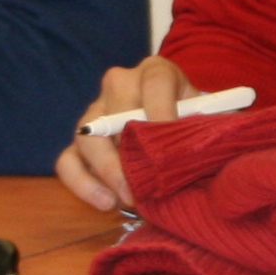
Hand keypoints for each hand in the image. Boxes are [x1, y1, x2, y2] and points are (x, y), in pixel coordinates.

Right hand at [54, 57, 197, 212]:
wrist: (176, 120)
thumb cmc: (194, 119)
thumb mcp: (206, 117)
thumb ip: (207, 129)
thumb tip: (207, 151)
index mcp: (156, 72)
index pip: (155, 82)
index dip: (162, 111)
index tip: (170, 144)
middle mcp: (120, 84)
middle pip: (115, 110)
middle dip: (129, 152)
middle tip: (145, 184)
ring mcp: (96, 111)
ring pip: (87, 136)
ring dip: (106, 170)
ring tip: (127, 198)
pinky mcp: (81, 139)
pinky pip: (68, 160)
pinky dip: (82, 183)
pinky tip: (107, 202)